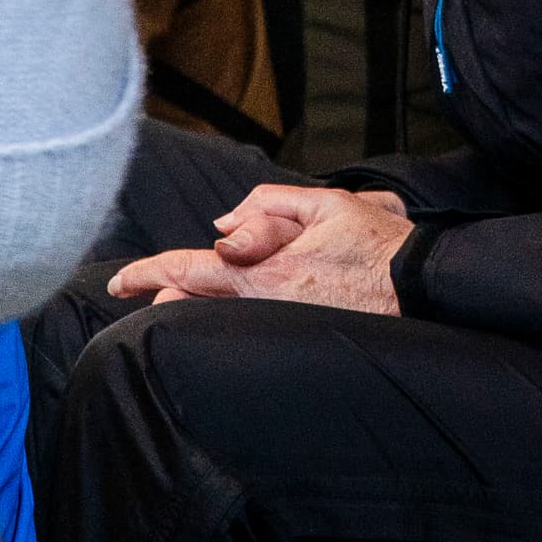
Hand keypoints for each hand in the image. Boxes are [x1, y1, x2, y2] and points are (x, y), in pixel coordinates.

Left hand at [112, 183, 414, 317]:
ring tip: (177, 296)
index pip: (189, 268)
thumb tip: (224, 226)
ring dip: (194, 307)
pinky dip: (226, 318)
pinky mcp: (295, 338)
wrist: (421, 288)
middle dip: (165, 295)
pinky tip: (226, 311)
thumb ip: (267, 208)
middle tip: (143, 291)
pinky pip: (247, 328)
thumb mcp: (324, 203)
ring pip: (216, 319)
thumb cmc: (377, 244)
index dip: (148, 274)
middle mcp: (263, 305)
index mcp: (263, 270)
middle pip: (194, 301)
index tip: (120, 282)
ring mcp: (278, 327)